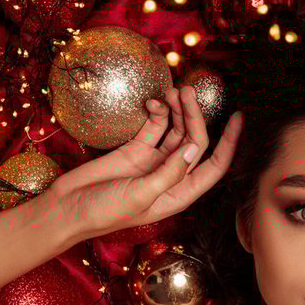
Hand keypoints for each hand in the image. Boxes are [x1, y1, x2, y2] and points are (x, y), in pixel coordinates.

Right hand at [37, 84, 241, 238]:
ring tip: (174, 91)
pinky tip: (153, 103)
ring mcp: (154, 161)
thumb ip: (169, 173)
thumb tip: (195, 147)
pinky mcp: (135, 149)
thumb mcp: (140, 196)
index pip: (215, 166)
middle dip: (195, 115)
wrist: (66, 209)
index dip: (230, 144)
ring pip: (176, 130)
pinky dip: (157, 112)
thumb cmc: (103, 213)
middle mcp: (171, 175)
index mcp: (179, 193)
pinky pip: (155, 126)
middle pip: (195, 141)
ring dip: (178, 110)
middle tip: (187, 91)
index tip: (238, 117)